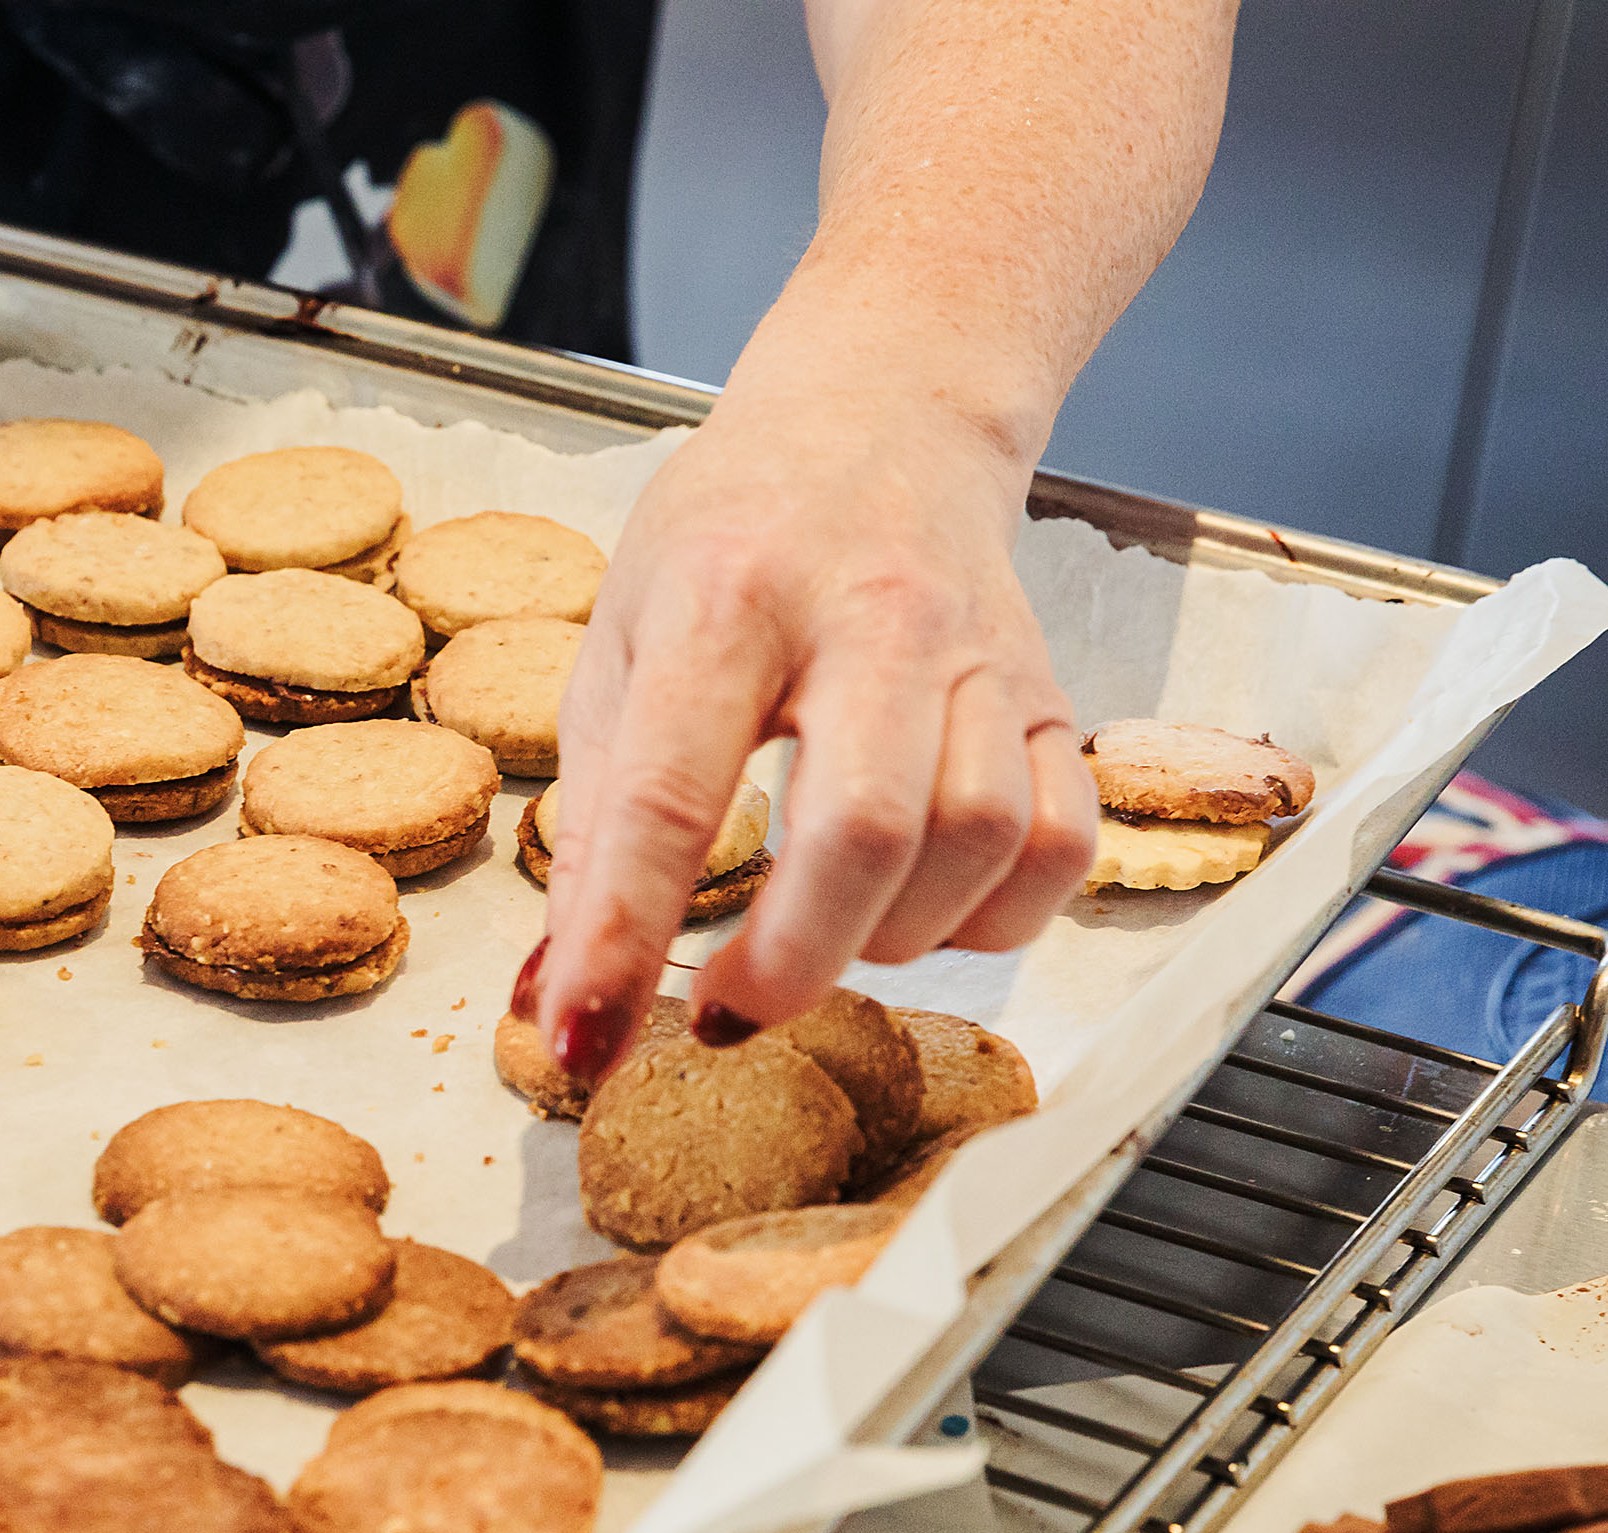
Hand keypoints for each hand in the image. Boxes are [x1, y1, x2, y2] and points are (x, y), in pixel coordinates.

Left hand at [520, 385, 1096, 1079]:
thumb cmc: (730, 539)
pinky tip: (918, 912)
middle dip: (789, 961)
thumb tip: (552, 992)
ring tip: (818, 940)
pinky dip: (993, 917)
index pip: (668, 796)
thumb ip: (593, 825)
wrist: (882, 415)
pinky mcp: (1052, 690)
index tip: (585, 1038)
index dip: (622, 939)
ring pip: (978, 838)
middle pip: (862, 828)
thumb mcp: (620, 648)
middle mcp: (868, 617)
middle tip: (728, 1012)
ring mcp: (978, 653)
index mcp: (724, 599)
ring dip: (890, 938)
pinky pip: (1059, 841)